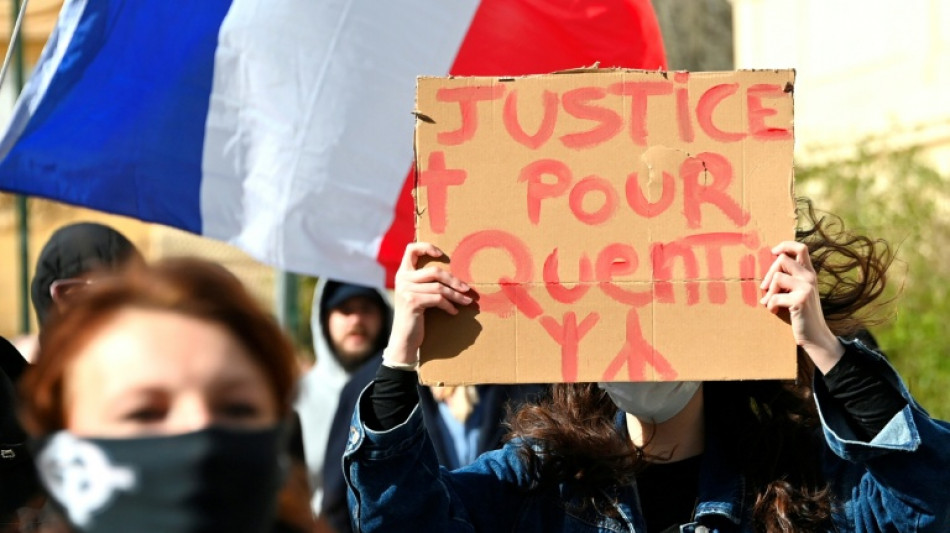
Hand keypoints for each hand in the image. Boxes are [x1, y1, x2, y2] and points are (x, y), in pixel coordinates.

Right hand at [384, 242, 472, 365]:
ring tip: (467, 302)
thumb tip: (454, 277)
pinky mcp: (412, 301)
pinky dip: (449, 305)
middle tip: (467, 289)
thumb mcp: (417, 295)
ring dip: (456, 296)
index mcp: (403, 273)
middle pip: (434, 271)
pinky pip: (438, 299)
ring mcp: (405, 290)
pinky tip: (454, 311)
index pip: (411, 249)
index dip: (426, 247)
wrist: (404, 339)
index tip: (441, 254)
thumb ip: (425, 283)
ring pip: (439, 287)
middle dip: (454, 280)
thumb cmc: (415, 316)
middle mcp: (402, 279)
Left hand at [760, 241, 843, 372]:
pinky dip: (770, 305)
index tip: (773, 251)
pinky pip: (775, 296)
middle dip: (768, 274)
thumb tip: (769, 271)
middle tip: (764, 288)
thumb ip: (788, 280)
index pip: (801, 248)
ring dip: (768, 292)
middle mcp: (809, 277)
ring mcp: (806, 288)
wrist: (815, 335)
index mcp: (808, 273)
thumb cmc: (802, 313)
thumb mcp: (797, 292)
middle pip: (783, 260)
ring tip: (769, 302)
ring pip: (777, 277)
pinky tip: (774, 311)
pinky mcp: (800, 300)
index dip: (785, 245)